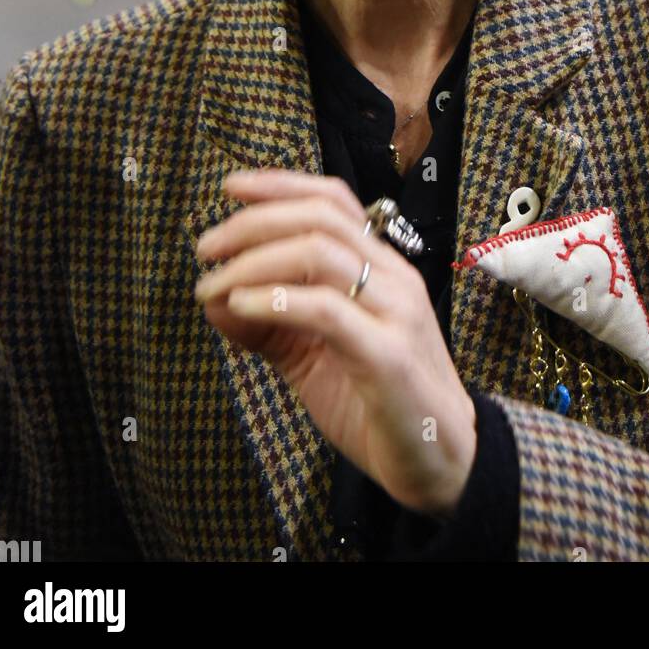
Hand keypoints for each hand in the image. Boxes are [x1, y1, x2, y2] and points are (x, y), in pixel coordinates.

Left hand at [194, 168, 476, 517]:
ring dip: (253, 261)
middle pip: (320, 218)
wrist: (442, 463)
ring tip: (213, 284)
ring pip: (321, 253)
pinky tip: (240, 307)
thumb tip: (213, 298)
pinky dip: (276, 300)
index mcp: (381, 269)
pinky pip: (328, 311)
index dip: (282, 185)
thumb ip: (269, 323)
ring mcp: (396, 313)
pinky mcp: (388, 356)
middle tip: (206, 247)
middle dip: (253, 223)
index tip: (230, 188)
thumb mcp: (312, 357)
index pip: (334, 201)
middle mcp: (393, 278)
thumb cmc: (377, 403)